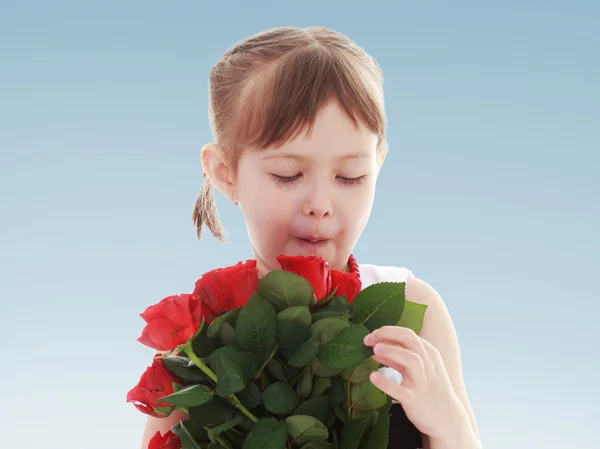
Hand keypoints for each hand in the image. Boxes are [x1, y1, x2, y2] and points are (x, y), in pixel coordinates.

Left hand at [364, 326, 467, 442]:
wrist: (447, 418)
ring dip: (392, 351)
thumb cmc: (429, 389)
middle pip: (410, 340)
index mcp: (428, 353)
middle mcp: (427, 364)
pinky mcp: (415, 399)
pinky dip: (386, 383)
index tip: (371, 334)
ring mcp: (422, 382)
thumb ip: (397, 358)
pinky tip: (373, 376)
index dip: (387, 331)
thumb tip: (375, 347)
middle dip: (387, 334)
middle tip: (369, 338)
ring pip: (411, 360)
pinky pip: (400, 390)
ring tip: (374, 350)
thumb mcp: (417, 369)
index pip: (407, 334)